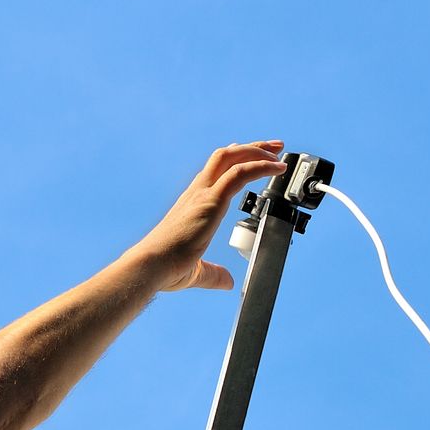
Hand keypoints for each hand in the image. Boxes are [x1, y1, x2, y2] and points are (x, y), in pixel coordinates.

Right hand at [139, 141, 287, 291]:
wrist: (151, 266)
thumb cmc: (165, 269)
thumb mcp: (196, 271)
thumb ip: (213, 274)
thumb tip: (227, 281)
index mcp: (192, 204)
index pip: (214, 172)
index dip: (234, 160)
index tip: (252, 157)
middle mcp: (196, 193)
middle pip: (225, 156)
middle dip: (252, 148)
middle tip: (275, 148)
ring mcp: (203, 194)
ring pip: (232, 157)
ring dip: (258, 152)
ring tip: (279, 153)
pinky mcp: (211, 200)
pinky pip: (240, 173)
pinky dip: (261, 166)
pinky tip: (276, 168)